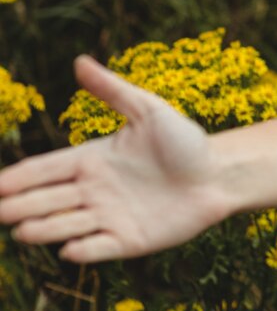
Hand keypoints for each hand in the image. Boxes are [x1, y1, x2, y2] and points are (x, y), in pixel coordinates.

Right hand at [0, 56, 226, 262]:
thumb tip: (80, 61)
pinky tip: (69, 248)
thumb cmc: (187, 141)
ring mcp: (110, 217)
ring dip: (45, 228)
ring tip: (22, 231)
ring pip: (67, 225)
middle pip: (48, 199)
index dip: (20, 177)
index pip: (46, 169)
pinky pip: (101, 247)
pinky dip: (84, 250)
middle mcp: (95, 191)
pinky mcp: (130, 240)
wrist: (222, 173)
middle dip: (21, 206)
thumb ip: (113, 90)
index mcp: (93, 160)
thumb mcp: (149, 110)